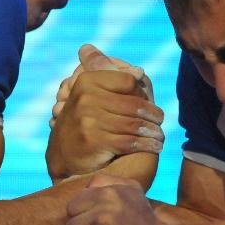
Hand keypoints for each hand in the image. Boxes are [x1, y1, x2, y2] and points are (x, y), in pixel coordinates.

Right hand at [46, 45, 163, 183]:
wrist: (65, 154)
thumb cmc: (86, 121)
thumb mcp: (94, 95)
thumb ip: (114, 79)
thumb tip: (140, 71)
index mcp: (87, 81)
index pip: (128, 81)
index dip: (143, 92)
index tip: (150, 102)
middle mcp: (85, 97)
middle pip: (133, 104)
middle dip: (152, 115)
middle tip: (160, 121)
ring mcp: (88, 119)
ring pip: (134, 124)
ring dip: (153, 132)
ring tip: (159, 135)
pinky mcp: (93, 140)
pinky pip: (130, 141)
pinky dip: (147, 145)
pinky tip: (155, 146)